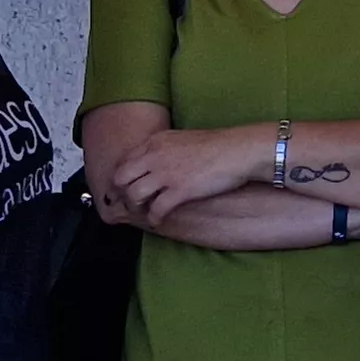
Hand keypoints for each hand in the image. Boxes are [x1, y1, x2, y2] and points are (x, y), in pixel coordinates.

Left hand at [107, 125, 267, 226]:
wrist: (238, 150)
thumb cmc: (217, 145)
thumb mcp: (182, 139)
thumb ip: (164, 150)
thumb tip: (156, 163)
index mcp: (155, 142)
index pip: (125, 160)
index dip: (123, 177)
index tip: (126, 187)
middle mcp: (155, 156)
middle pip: (121, 178)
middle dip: (122, 192)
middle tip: (130, 202)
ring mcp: (166, 173)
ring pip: (133, 195)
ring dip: (136, 206)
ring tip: (145, 211)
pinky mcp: (180, 190)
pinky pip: (155, 209)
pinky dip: (154, 218)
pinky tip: (158, 220)